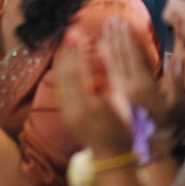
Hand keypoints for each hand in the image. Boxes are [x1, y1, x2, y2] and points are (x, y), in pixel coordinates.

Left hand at [55, 30, 134, 156]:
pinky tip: (67, 59)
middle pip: (66, 73)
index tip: (78, 32)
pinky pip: (61, 87)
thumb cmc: (124, 126)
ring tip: (68, 41)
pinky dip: (63, 70)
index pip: (78, 71)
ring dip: (64, 58)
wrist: (111, 154)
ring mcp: (67, 111)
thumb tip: (104, 47)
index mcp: (92, 105)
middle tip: (71, 31)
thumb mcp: (122, 99)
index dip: (77, 50)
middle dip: (68, 50)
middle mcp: (75, 108)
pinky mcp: (64, 113)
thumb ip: (111, 73)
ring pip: (60, 79)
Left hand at [102, 18, 181, 127]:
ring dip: (108, 42)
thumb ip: (177, 80)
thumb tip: (177, 57)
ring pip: (111, 61)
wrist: (146, 143)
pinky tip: (98, 46)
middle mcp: (129, 85)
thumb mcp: (176, 103)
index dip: (129, 38)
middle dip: (116, 35)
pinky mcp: (111, 93)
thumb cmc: (164, 122)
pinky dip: (102, 57)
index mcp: (144, 85)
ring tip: (104, 26)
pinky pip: (105, 71)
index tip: (124, 22)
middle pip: (121, 55)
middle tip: (112, 19)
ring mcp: (118, 89)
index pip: (134, 56)